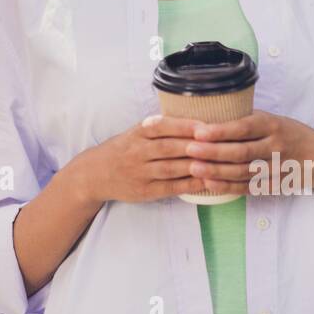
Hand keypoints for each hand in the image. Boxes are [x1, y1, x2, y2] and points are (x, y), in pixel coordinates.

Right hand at [73, 114, 215, 204]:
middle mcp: (138, 151)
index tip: (205, 126)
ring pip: (171, 168)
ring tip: (216, 164)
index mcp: (137, 133)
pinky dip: (189, 184)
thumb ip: (159, 128)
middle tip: (218, 145)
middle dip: (194, 146)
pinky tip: (205, 181)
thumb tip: (195, 123)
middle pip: (169, 147)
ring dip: (195, 166)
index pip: (162, 126)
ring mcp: (140, 172)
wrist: (95, 174)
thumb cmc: (123, 149)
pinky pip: (170, 187)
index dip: (184, 126)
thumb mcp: (135, 133)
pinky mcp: (144, 191)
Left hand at [184, 110, 313, 196]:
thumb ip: (246, 119)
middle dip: (213, 152)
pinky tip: (209, 183)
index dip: (220, 131)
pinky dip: (227, 187)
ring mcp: (276, 168)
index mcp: (272, 125)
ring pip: (243, 172)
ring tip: (194, 168)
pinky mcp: (274, 185)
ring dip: (216, 171)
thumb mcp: (272, 119)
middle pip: (241, 152)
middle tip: (189, 150)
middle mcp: (275, 146)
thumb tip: (210, 116)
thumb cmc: (289, 133)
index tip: (199, 132)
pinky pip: (248, 187)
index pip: (244, 128)